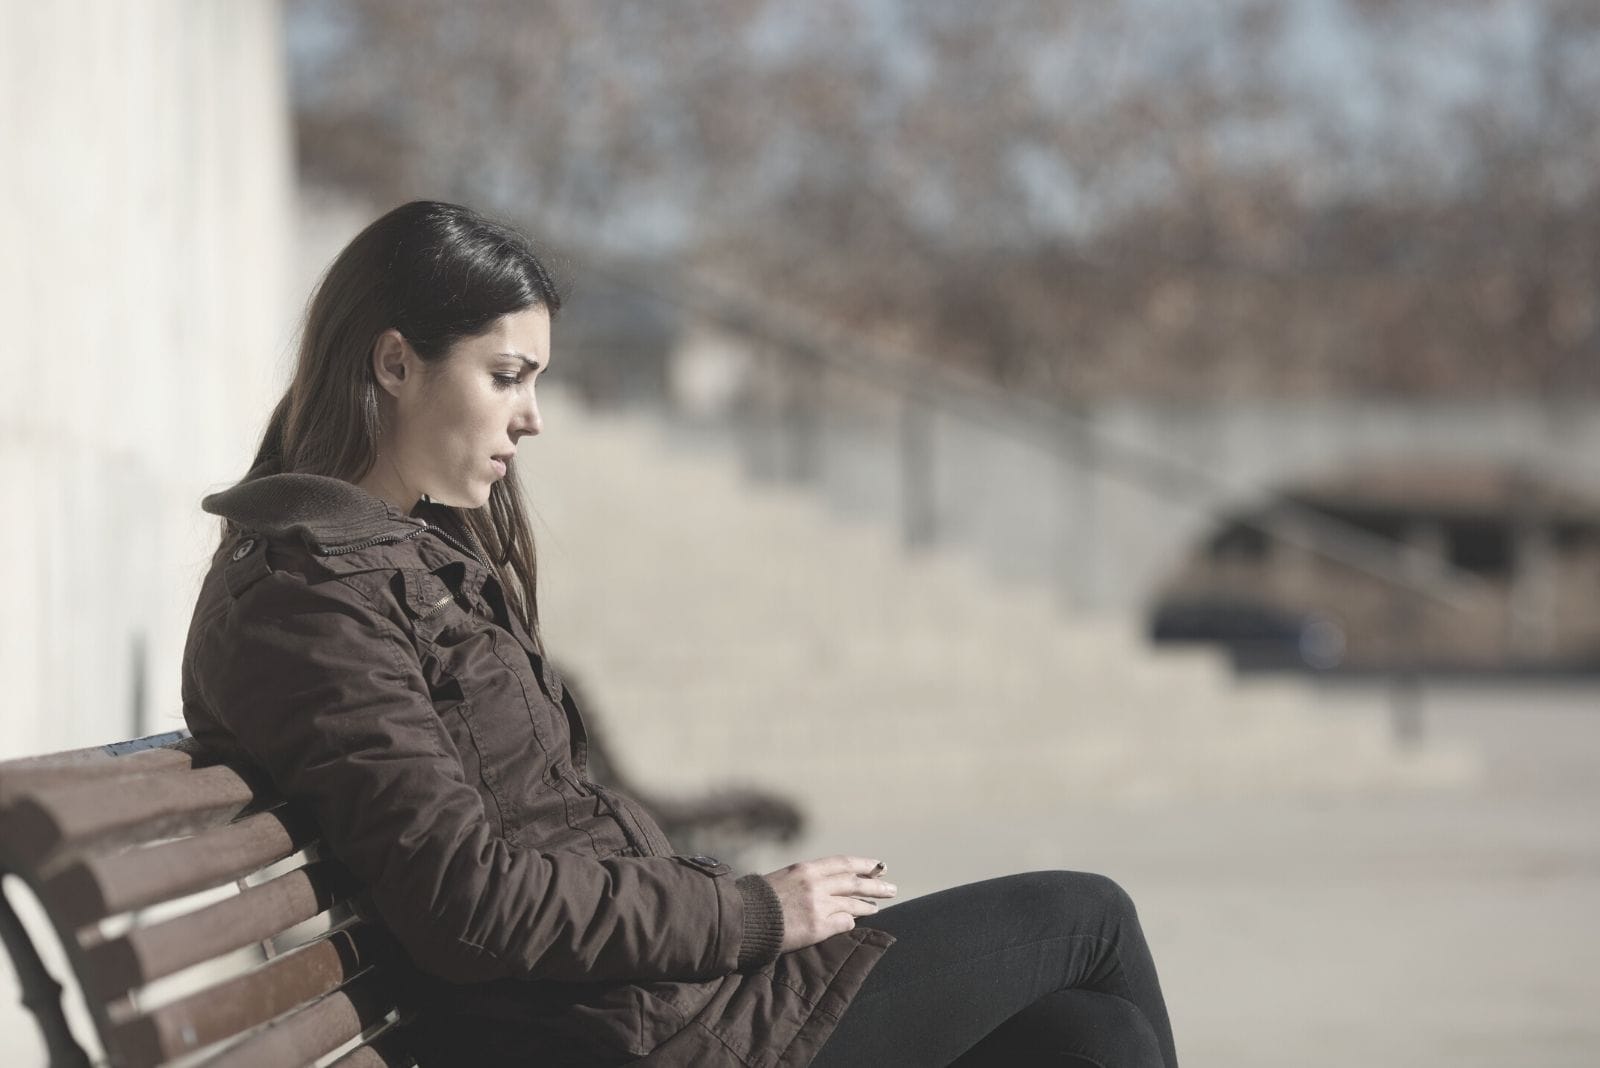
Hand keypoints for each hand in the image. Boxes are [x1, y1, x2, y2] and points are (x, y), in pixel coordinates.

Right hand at [761, 855, 897, 951]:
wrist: (744, 919)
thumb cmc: (759, 899)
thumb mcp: (784, 878)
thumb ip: (807, 879)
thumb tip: (828, 883)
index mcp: (806, 869)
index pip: (843, 863)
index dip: (864, 864)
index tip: (878, 866)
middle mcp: (815, 884)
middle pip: (854, 882)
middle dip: (875, 885)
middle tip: (891, 888)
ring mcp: (818, 906)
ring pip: (852, 903)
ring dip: (868, 905)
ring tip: (877, 906)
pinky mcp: (817, 927)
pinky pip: (843, 922)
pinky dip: (850, 920)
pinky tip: (856, 921)